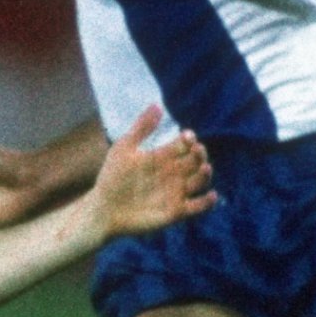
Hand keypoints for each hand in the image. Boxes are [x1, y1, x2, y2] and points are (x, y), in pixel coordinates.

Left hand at [86, 105, 212, 238]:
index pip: (184, 144)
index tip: (187, 136)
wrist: (104, 209)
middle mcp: (172, 173)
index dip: (188, 139)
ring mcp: (176, 192)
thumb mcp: (124, 148)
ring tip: (204, 168)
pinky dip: (208, 202)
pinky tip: (211, 195)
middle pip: (195, 160)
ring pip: (200, 180)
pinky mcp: (177, 211)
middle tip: (197, 150)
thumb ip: (141, 128)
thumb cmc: (112, 177)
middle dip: (199, 155)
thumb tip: (157, 105)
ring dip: (205, 174)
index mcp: (162, 157)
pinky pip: (198, 206)